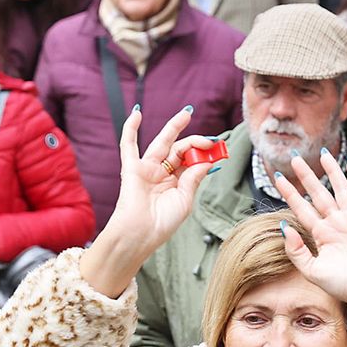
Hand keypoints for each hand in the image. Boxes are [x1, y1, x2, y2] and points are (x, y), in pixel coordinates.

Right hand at [81, 106, 218, 297]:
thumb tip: (206, 160)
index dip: (204, 155)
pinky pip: (129, 145)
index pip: (192, 162)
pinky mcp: (131, 168)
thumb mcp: (185, 200)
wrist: (140, 234)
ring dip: (174, 128)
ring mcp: (147, 169)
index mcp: (177, 183)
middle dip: (195, 142)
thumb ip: (194, 178)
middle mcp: (162, 174)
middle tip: (210, 139)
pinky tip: (137, 113)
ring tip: (187, 114)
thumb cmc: (162, 223)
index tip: (218, 151)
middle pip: (181, 151)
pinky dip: (130, 128)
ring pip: (163, 143)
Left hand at [274, 150, 346, 324]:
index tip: (278, 177)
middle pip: (318, 193)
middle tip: (294, 158)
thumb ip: (295, 251)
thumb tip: (284, 227)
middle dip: (306, 176)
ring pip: (339, 188)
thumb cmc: (341, 285)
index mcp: (320, 234)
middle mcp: (334, 223)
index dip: (290, 193)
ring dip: (331, 171)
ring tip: (323, 153)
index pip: (301, 208)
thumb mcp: (311, 270)